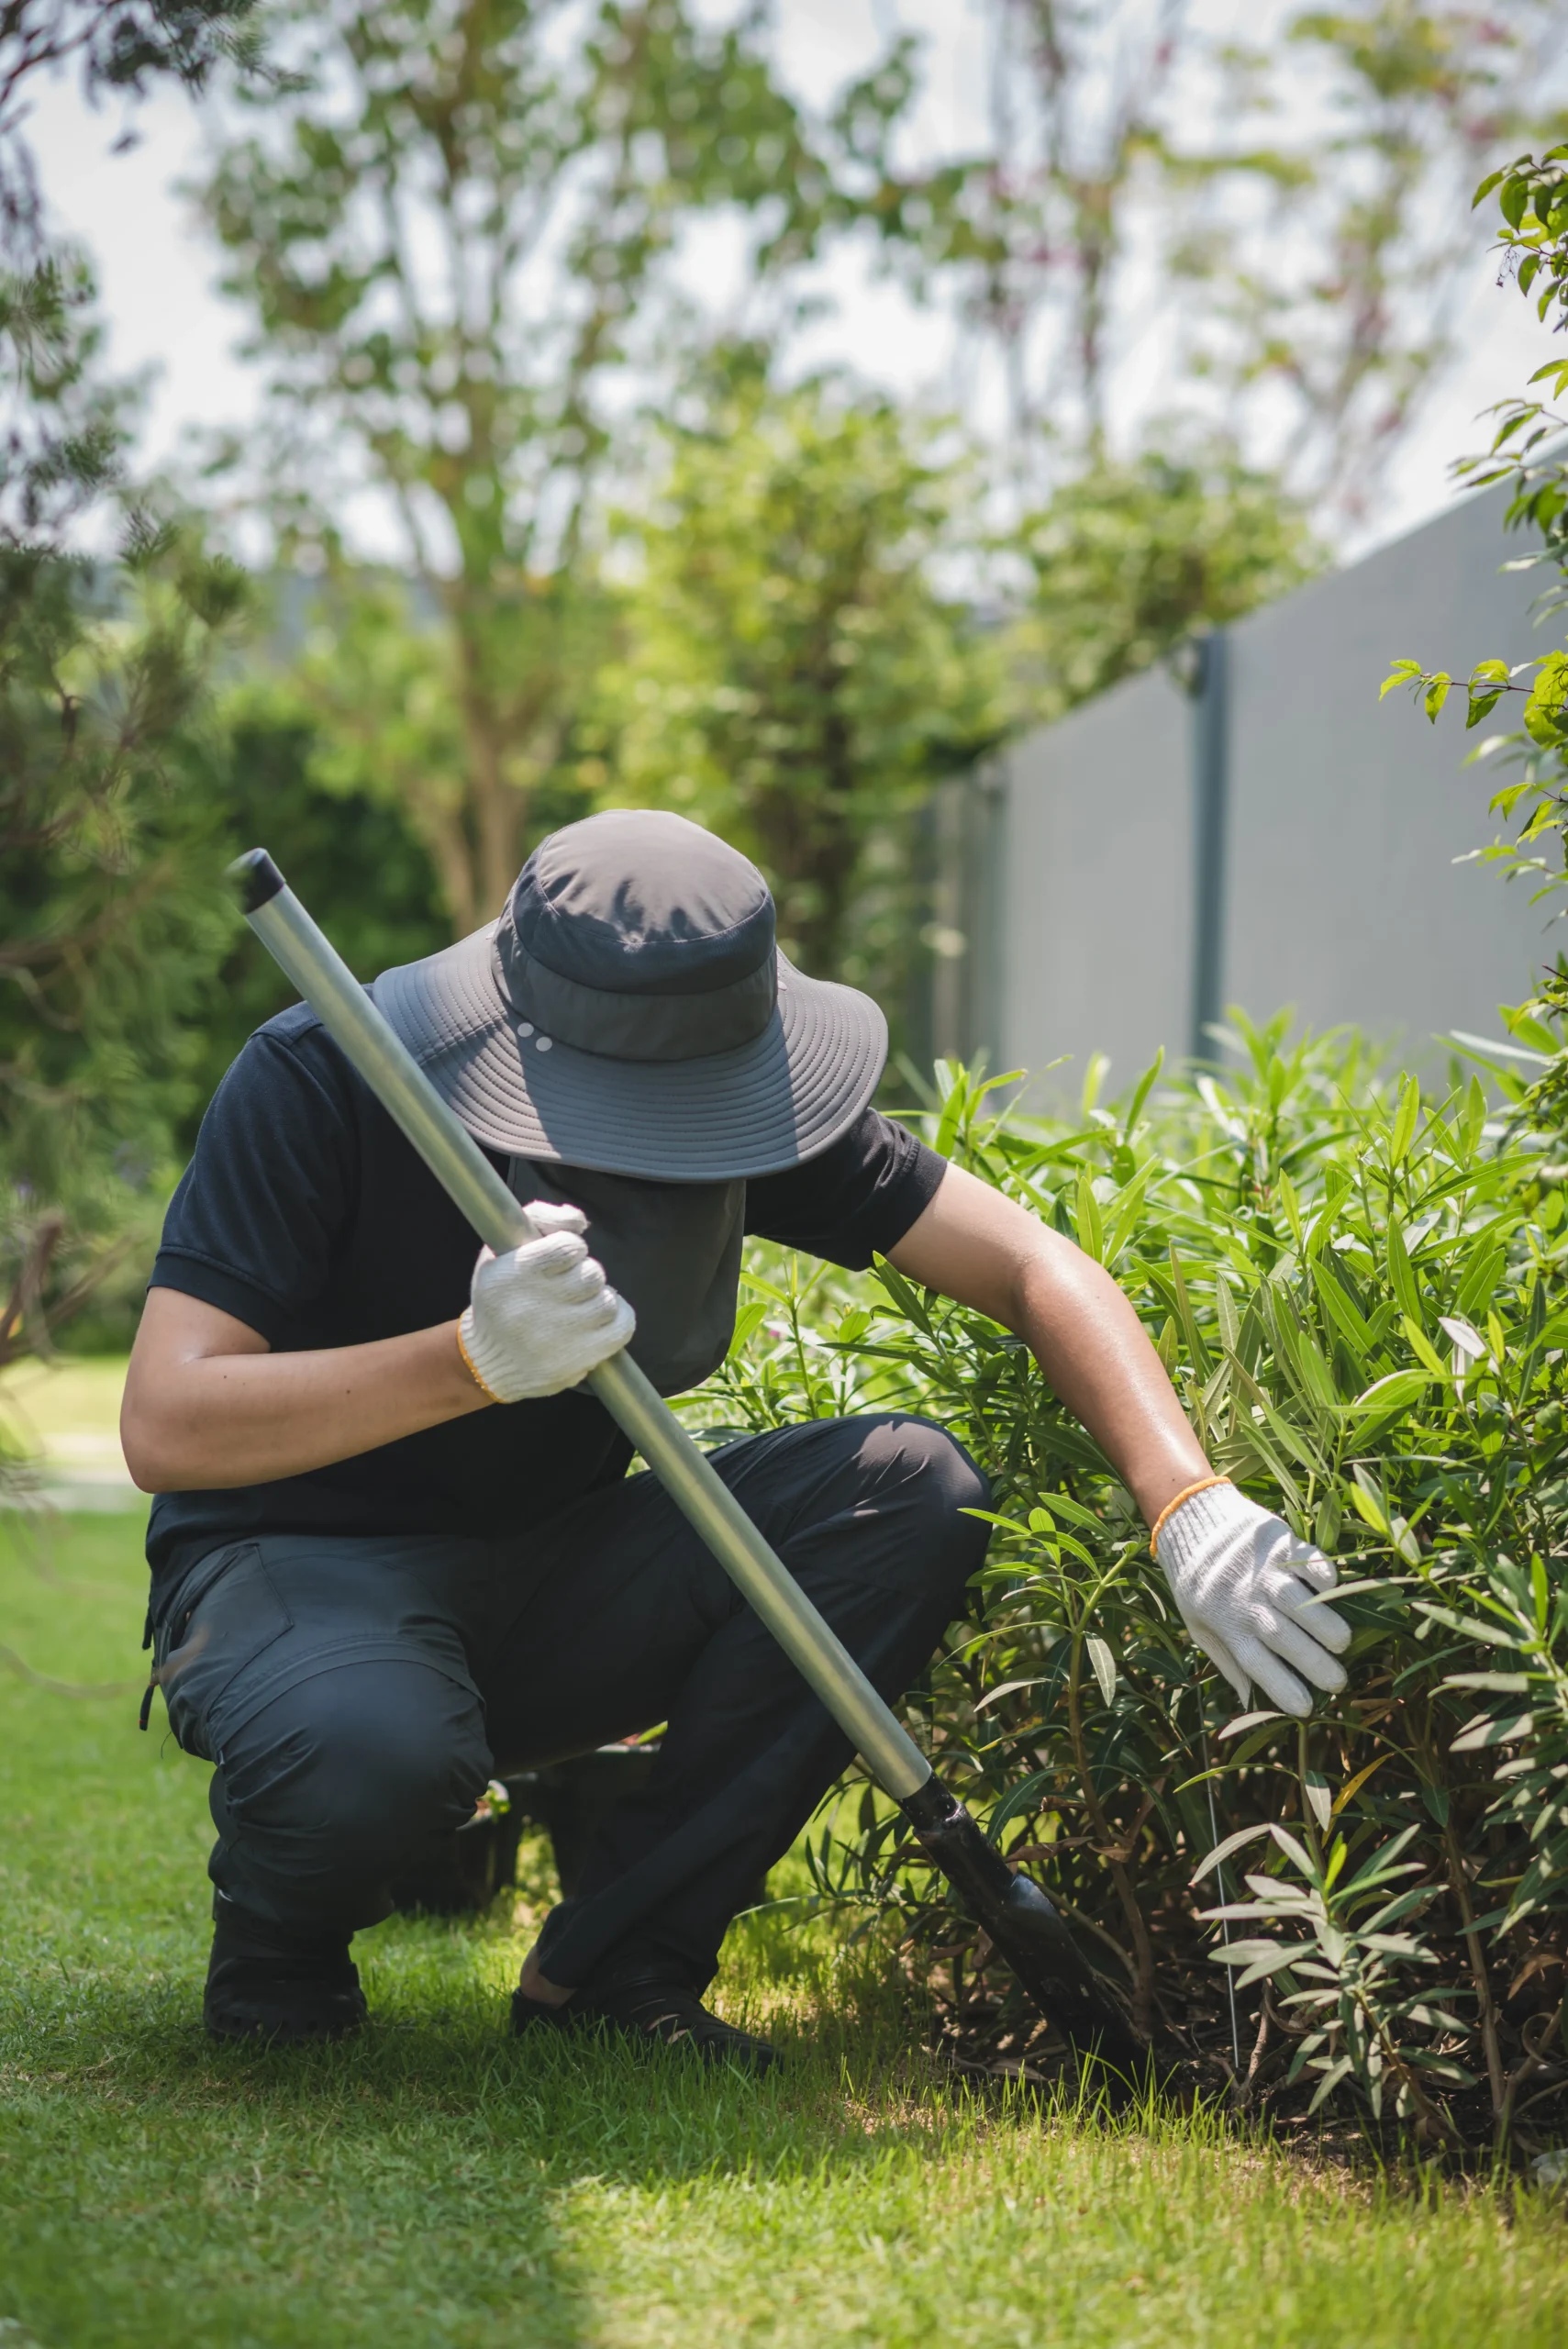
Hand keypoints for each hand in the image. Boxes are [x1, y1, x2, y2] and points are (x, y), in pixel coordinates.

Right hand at [458, 1204, 634, 1403]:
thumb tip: (579, 1221)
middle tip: (569, 1285)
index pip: (568, 1247)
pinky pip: (621, 1328)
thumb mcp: (501, 1249)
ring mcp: (557, 1338)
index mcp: (511, 1275)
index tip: (563, 1257)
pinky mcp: (576, 1361)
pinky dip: (618, 1318)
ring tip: (580, 1304)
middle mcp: (532, 1307)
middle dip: (585, 1275)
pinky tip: (598, 1318)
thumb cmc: (502, 1297)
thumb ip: (541, 1217)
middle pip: (592, 1275)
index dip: (572, 1248)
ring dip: (598, 1298)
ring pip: (608, 1302)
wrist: (488, 1361)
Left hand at [1157, 1481, 1350, 1718]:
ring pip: (1300, 1603)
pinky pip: (1308, 1563)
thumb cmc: (1197, 1582)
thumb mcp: (1199, 1624)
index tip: (1307, 1708)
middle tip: (1339, 1682)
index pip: (1256, 1664)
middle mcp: (1247, 1599)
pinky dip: (1324, 1578)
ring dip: (1326, 1625)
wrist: (1191, 1520)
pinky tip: (1335, 1593)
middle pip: (1283, 1638)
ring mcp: (1265, 1570)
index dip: (1283, 1688)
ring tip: (1343, 1643)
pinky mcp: (1280, 1542)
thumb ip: (1227, 1661)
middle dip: (1315, 1664)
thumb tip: (1249, 1702)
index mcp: (1226, 1623)